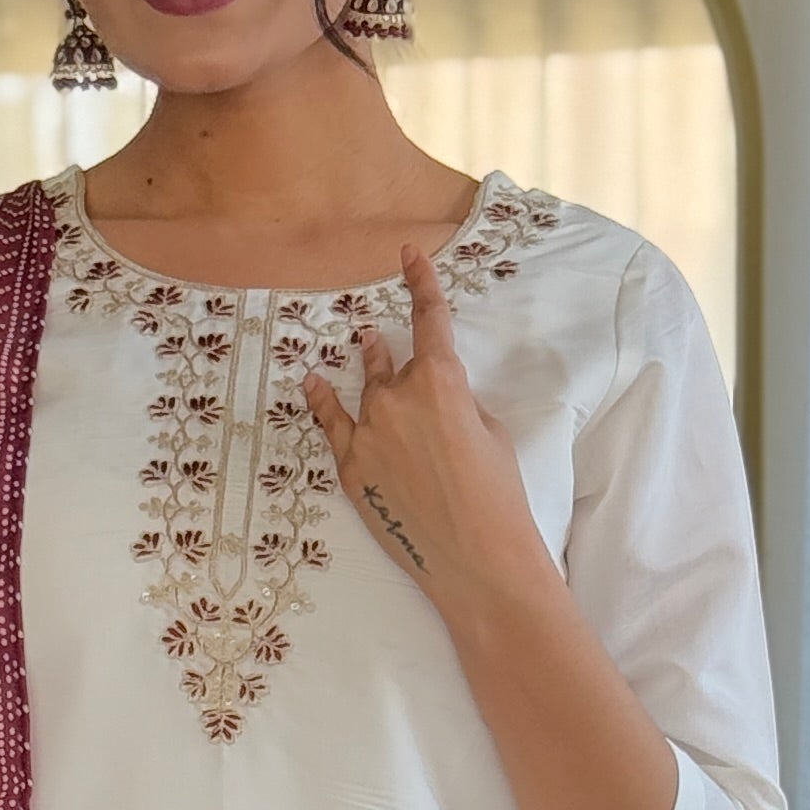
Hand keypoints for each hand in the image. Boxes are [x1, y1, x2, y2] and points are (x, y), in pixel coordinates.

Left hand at [303, 245, 549, 626]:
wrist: (476, 557)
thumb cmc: (497, 495)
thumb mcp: (489, 431)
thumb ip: (457, 401)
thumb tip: (435, 394)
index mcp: (442, 381)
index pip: (429, 318)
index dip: (419, 281)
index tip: (407, 252)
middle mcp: (398, 398)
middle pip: (394, 364)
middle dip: (393, 355)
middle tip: (378, 338)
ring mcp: (369, 433)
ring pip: (367, 391)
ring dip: (369, 372)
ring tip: (364, 349)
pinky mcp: (351, 469)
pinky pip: (331, 425)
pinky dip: (321, 402)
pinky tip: (312, 383)